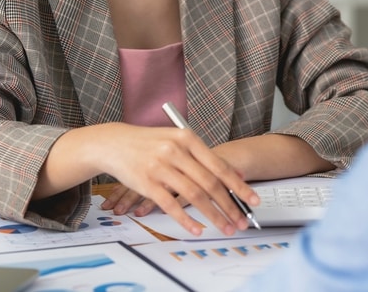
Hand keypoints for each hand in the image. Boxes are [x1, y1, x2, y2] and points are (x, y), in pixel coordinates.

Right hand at [93, 124, 257, 236]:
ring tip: (225, 227)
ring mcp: (160, 168)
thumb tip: (234, 174)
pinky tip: (197, 229)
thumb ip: (202, 156)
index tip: (252, 199)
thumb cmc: (149, 143)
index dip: (238, 185)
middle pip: (209, 183)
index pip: (219, 165)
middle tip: (242, 220)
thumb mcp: (177, 140)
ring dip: (213, 215)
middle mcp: (175, 152)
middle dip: (230, 205)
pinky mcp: (147, 183)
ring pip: (193, 196)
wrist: (114, 143)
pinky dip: (185, 219)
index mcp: (187, 138)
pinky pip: (170, 205)